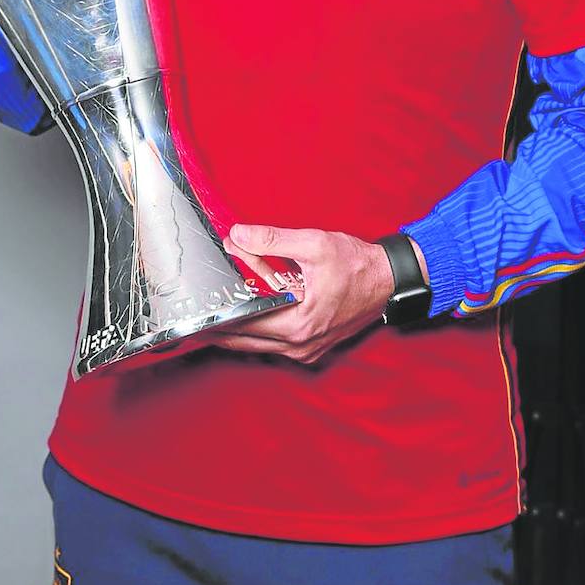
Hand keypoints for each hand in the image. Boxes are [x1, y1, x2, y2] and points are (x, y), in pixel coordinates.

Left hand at [210, 224, 395, 364]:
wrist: (389, 280)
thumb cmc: (357, 264)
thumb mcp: (313, 244)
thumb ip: (272, 240)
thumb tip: (238, 235)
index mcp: (298, 324)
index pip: (244, 327)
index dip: (218, 318)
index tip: (196, 312)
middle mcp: (300, 345)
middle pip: (246, 341)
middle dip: (221, 327)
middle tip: (195, 317)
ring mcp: (307, 349)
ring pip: (259, 344)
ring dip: (239, 328)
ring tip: (214, 314)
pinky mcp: (312, 345)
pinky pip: (276, 342)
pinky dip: (259, 328)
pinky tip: (247, 312)